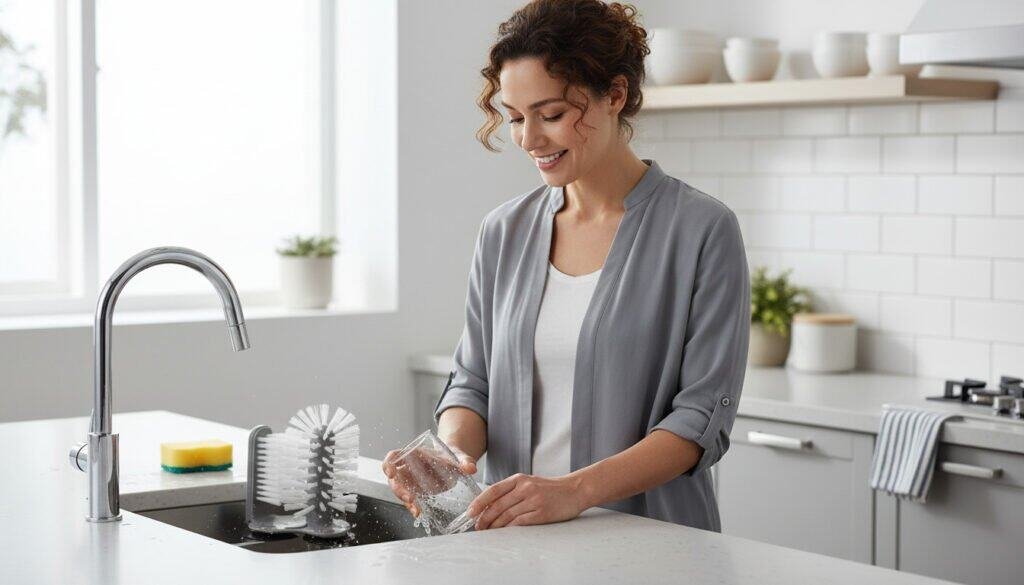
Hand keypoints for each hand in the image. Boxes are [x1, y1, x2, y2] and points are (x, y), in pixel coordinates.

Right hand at [382, 444, 476, 516]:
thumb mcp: (458, 456)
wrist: (453, 463)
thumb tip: (471, 468)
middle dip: (399, 489)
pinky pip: (409, 499)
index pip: (394, 456)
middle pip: (395, 478)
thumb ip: (464, 461)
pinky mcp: (415, 491)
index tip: (390, 473)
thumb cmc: (450, 456)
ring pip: (400, 491)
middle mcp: (408, 467)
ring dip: (405, 501)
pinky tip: (419, 513)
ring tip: (416, 510)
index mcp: (413, 453)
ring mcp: (410, 480)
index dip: (388, 464)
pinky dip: (412, 506)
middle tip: (410, 499)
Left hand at [468, 473, 586, 529]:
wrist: (574, 490)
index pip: (494, 490)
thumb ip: (511, 490)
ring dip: (495, 526)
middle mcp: (525, 488)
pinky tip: (504, 532)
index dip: (479, 502)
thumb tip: (489, 505)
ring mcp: (534, 500)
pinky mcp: (541, 513)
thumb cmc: (549, 489)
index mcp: (519, 479)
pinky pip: (520, 522)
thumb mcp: (529, 482)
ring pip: (507, 515)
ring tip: (488, 531)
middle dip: (485, 518)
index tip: (470, 512)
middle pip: (498, 505)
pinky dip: (509, 528)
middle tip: (478, 527)